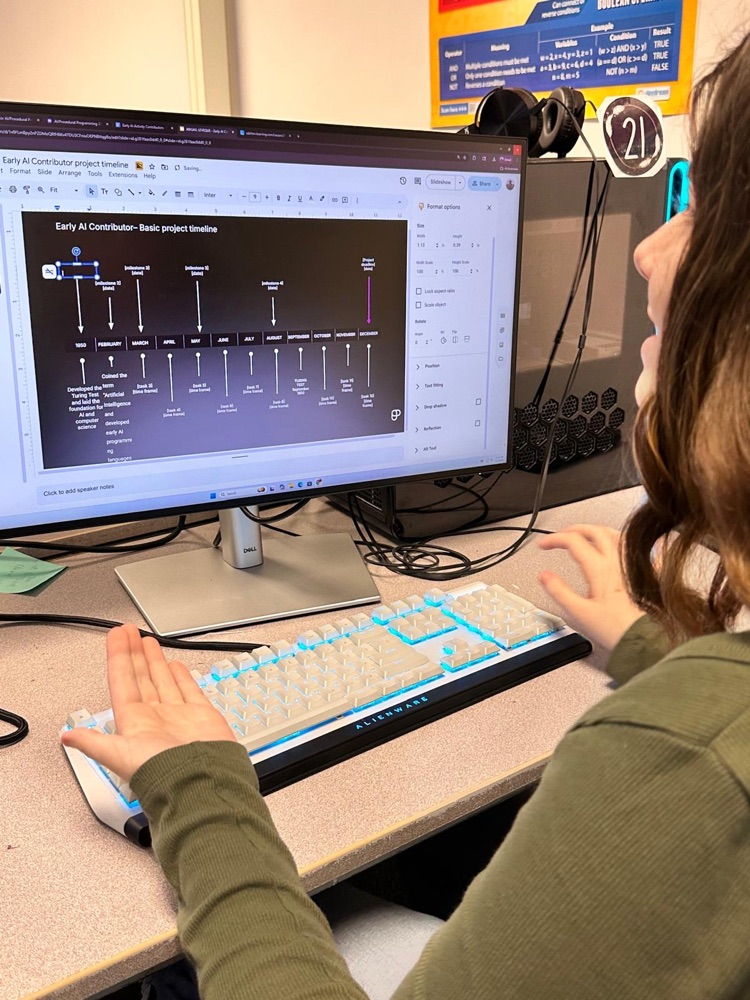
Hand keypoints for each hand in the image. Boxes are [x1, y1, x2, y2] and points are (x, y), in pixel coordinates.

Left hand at [61, 624, 235, 782]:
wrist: (200, 782)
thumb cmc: (161, 772)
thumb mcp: (119, 755)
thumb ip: (93, 743)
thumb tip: (65, 737)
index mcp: (134, 721)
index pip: (122, 680)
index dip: (118, 656)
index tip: (116, 636)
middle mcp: (154, 716)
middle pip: (140, 676)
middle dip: (133, 652)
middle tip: (129, 631)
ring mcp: (177, 714)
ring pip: (162, 680)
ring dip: (154, 660)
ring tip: (147, 641)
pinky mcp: (200, 715)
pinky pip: (188, 690)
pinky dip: (181, 676)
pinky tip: (174, 665)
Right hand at [537, 524, 642, 650]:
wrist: (646, 639)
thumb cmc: (617, 630)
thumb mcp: (579, 613)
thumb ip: (559, 591)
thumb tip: (544, 576)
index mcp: (598, 568)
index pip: (573, 541)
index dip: (554, 539)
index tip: (544, 545)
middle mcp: (617, 561)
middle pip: (594, 531)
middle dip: (574, 529)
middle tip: (562, 536)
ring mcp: (632, 564)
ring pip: (615, 534)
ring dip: (597, 530)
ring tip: (587, 536)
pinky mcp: (645, 570)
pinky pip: (635, 547)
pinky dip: (622, 541)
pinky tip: (620, 546)